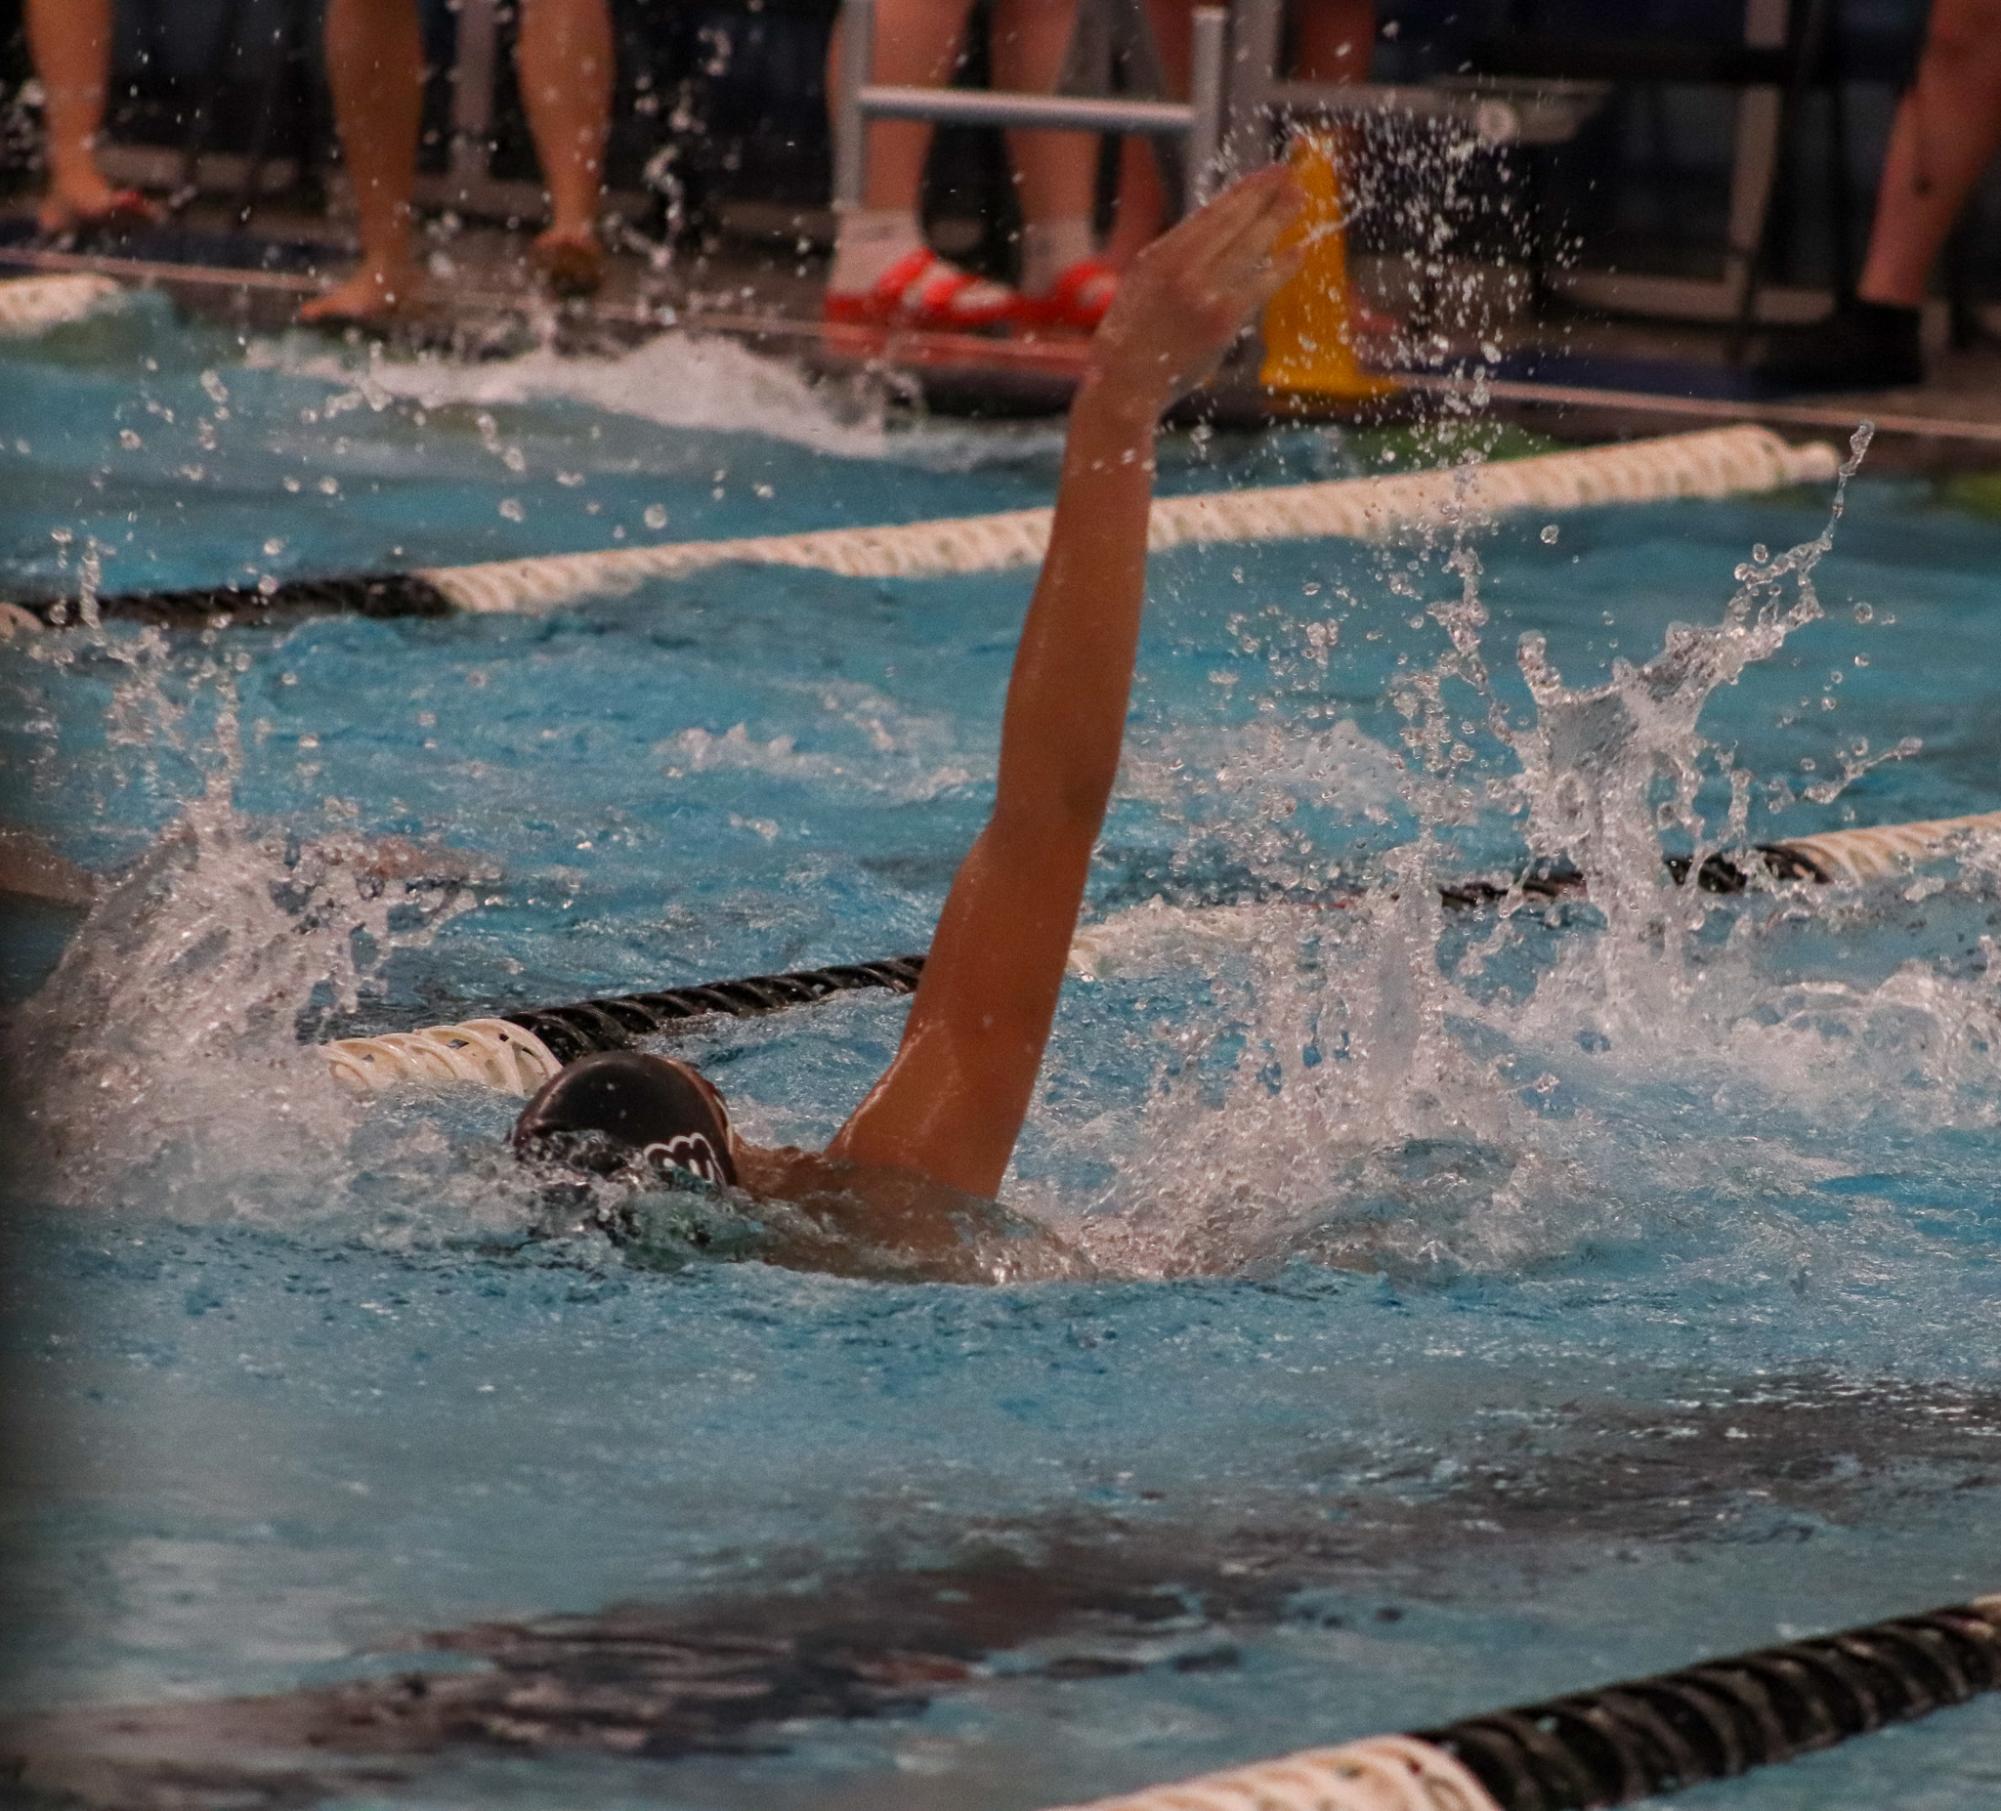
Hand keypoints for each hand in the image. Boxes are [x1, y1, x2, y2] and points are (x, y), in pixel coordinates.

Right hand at [1086, 165, 1307, 412]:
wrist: (1124, 386)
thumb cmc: (1130, 340)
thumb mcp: (1140, 285)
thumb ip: (1173, 260)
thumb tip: (1214, 238)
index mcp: (1159, 256)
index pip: (1210, 214)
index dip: (1242, 191)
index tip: (1264, 175)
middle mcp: (1181, 268)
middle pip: (1233, 221)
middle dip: (1265, 194)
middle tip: (1290, 174)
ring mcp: (1204, 294)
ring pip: (1250, 247)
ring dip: (1278, 219)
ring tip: (1299, 199)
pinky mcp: (1221, 322)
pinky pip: (1260, 286)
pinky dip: (1282, 267)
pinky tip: (1298, 251)